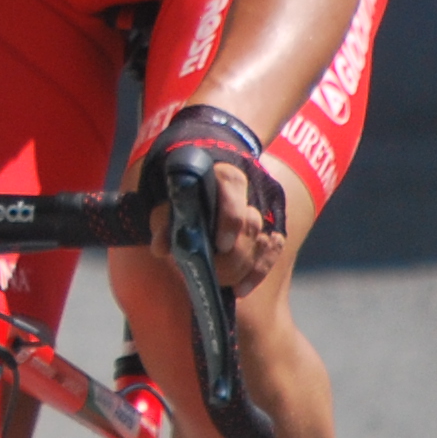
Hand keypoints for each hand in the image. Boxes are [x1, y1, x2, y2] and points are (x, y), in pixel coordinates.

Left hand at [136, 105, 292, 298]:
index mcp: (225, 173)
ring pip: (264, 240)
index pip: (235, 193)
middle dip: (231, 258)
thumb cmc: (185, 175)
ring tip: (223, 284)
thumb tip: (162, 247)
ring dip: (242, 267)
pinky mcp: (274, 219)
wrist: (212, 148)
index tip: (220, 245)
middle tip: (211, 274)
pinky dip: (258, 271)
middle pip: (251, 226)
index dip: (230, 221)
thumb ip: (164, 216)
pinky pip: (273, 248)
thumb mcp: (168, 187)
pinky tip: (241, 289)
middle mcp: (252, 188)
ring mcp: (266, 204)